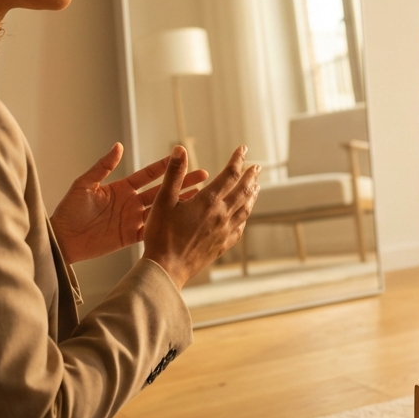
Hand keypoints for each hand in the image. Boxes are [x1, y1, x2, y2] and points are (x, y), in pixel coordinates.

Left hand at [50, 142, 206, 263]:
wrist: (62, 239)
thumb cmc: (69, 210)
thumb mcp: (84, 185)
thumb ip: (102, 167)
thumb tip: (118, 146)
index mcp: (122, 188)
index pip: (148, 175)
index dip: (165, 167)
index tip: (181, 158)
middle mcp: (131, 202)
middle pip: (162, 190)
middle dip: (182, 183)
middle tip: (203, 176)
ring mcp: (133, 219)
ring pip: (162, 210)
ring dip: (180, 203)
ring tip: (200, 197)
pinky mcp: (131, 236)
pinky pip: (153, 230)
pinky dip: (168, 226)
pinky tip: (183, 221)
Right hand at [142, 145, 260, 288]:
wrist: (167, 268)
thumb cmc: (161, 234)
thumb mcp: (163, 200)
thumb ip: (173, 173)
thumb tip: (179, 149)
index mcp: (209, 201)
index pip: (230, 174)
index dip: (238, 160)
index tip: (243, 149)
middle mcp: (221, 214)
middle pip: (243, 190)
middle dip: (251, 176)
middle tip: (257, 167)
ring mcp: (224, 231)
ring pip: (245, 209)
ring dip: (252, 195)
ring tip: (256, 187)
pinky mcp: (222, 245)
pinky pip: (239, 228)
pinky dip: (244, 217)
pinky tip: (243, 216)